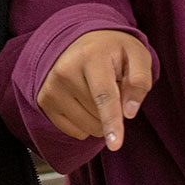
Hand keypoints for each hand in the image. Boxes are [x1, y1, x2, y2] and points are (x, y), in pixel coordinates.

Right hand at [36, 30, 153, 150]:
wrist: (79, 39)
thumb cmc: (112, 49)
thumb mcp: (137, 54)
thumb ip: (140, 80)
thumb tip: (129, 112)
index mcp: (92, 57)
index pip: (104, 95)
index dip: (112, 121)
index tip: (115, 145)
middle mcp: (66, 71)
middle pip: (98, 115)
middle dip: (114, 111)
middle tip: (112, 86)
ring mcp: (51, 87)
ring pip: (87, 127)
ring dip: (100, 119)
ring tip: (97, 92)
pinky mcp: (44, 100)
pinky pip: (74, 131)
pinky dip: (86, 124)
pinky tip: (84, 102)